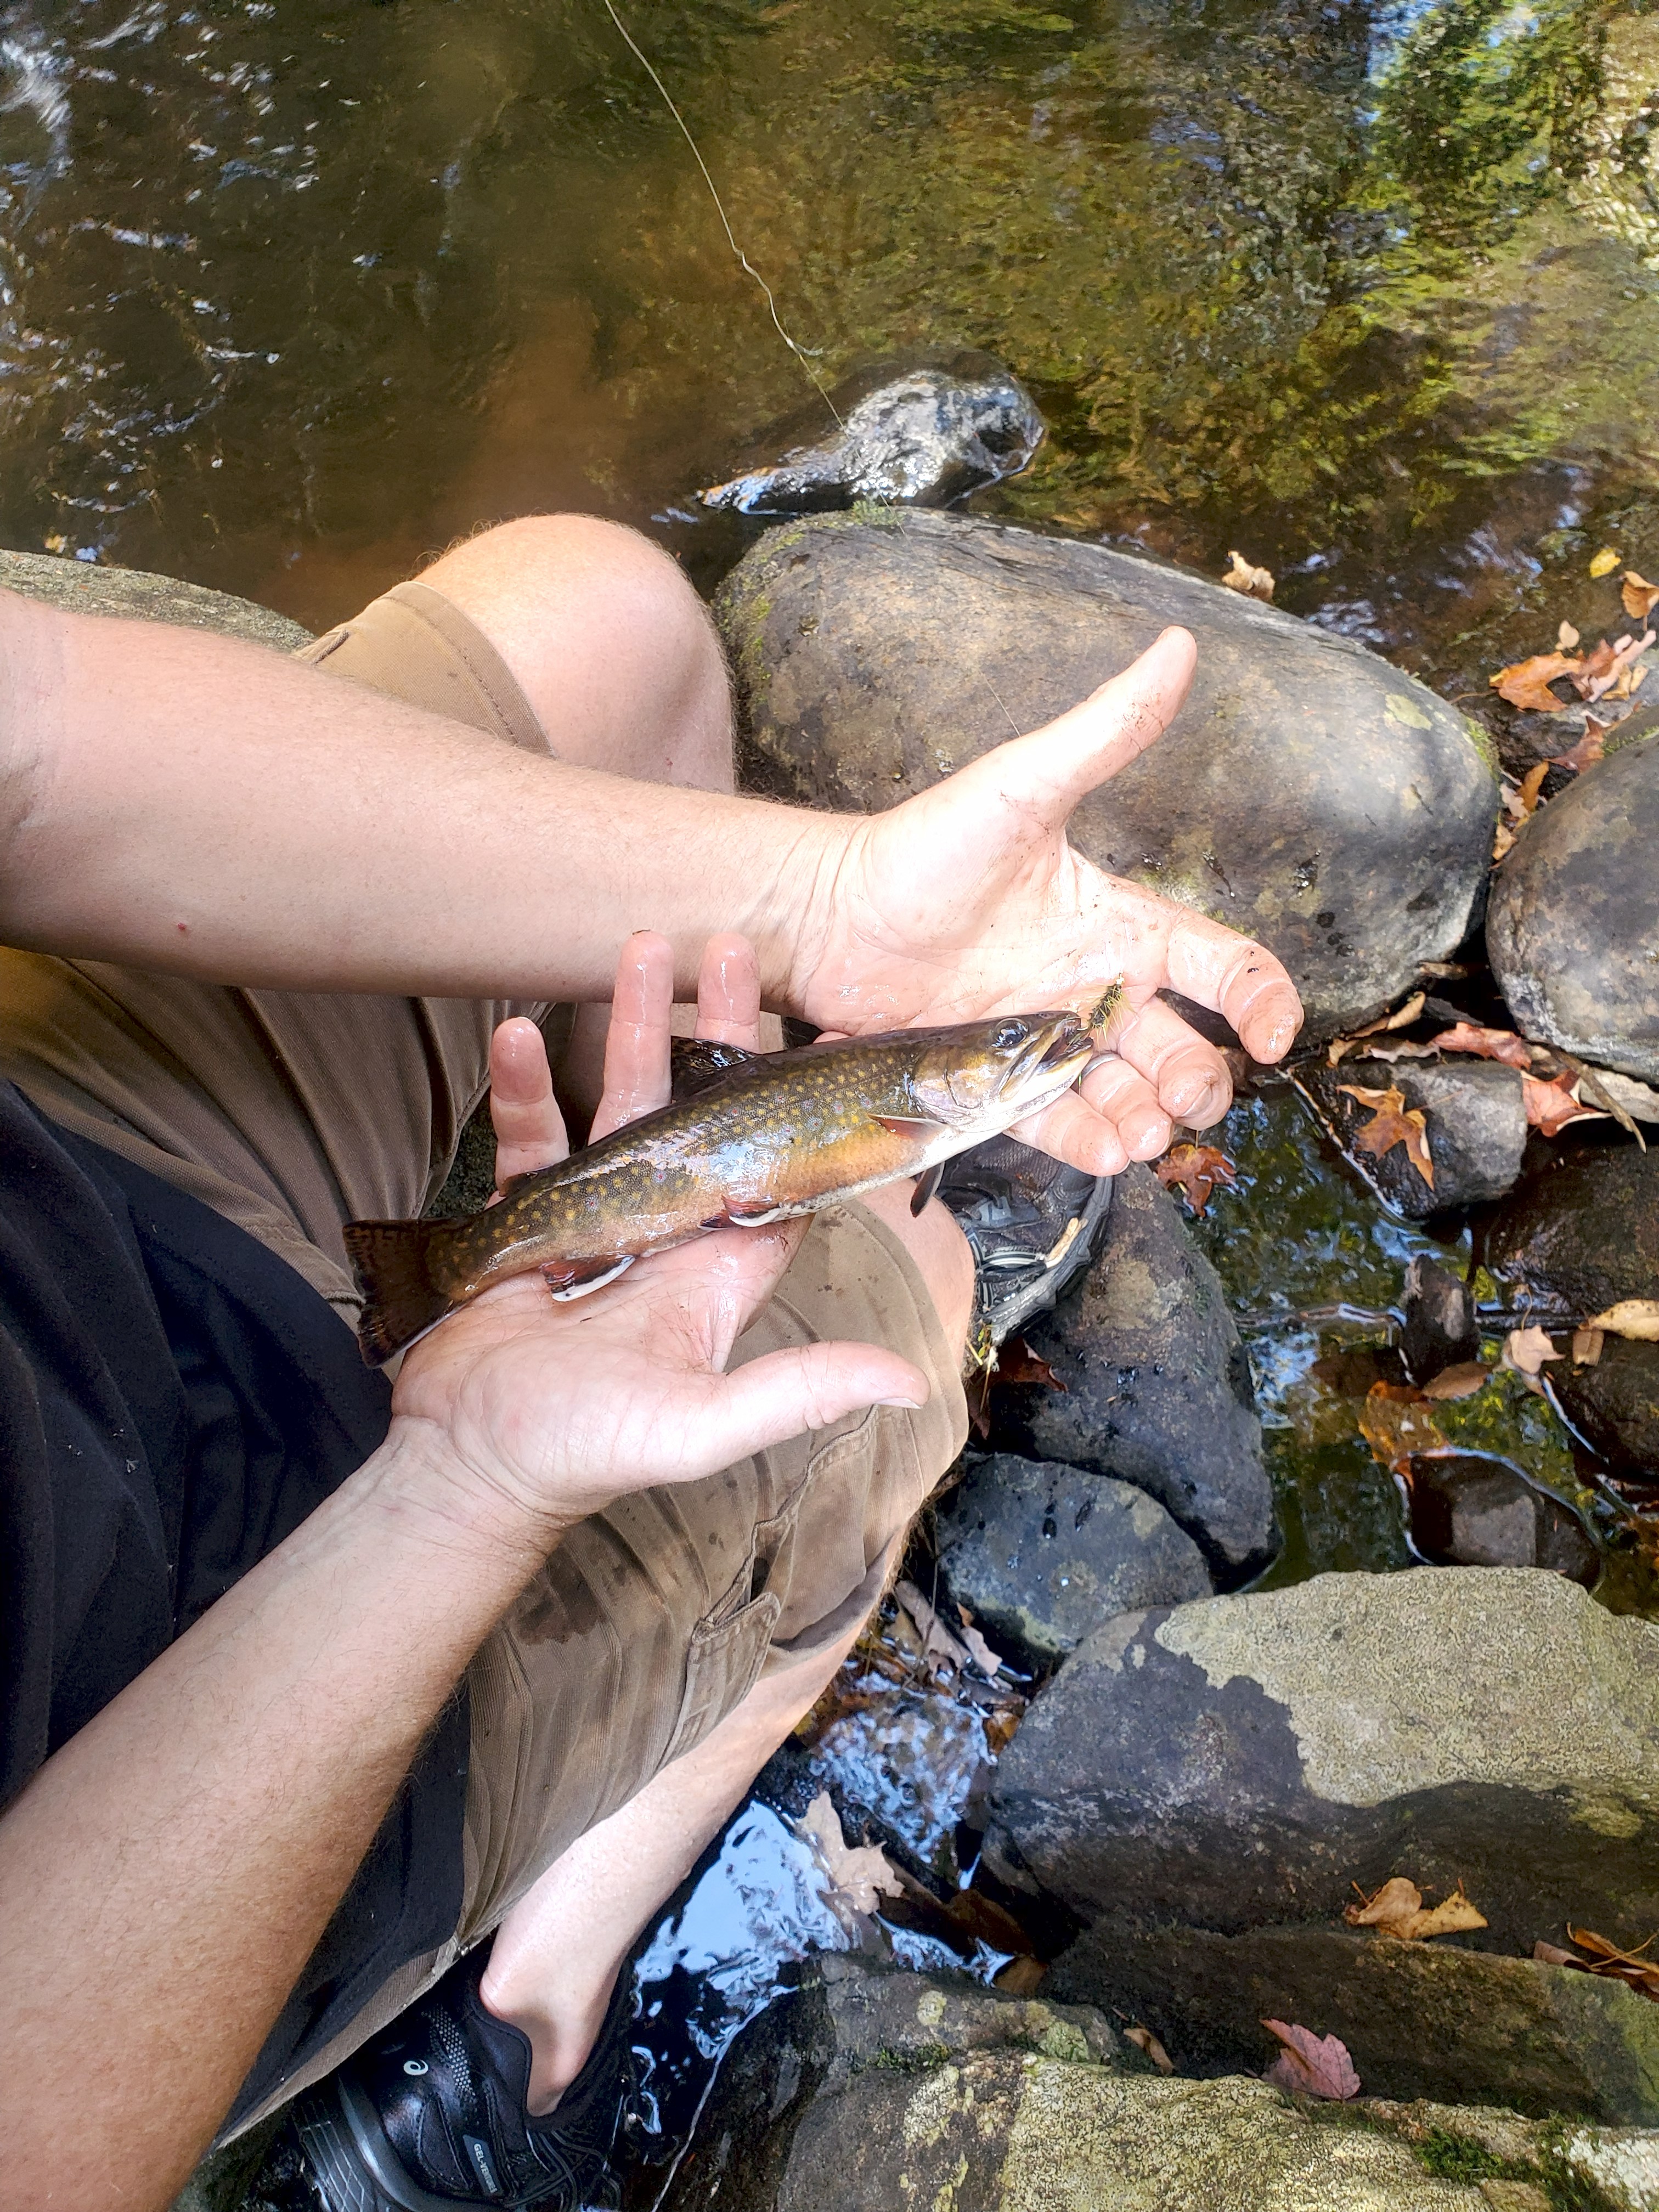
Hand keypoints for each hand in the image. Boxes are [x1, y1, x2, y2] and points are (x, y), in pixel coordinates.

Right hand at [391, 934, 924, 1539]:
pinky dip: (524, 1085)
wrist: (471, 1467)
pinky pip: (532, 1137)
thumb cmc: (587, 1451)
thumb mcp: (701, 1426)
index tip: (828, 1034)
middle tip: (730, 948)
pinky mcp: (530, 1215)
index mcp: (722, 1270)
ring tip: (637, 948)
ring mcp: (599, 1216)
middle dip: (719, 1031)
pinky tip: (517, 1032)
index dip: (809, 1108)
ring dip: (627, 1029)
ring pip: (622, 1104)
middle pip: (707, 1112)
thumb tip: (910, 1383)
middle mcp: (670, 1231)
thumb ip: (800, 1393)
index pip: (785, 1173)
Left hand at [791, 629, 1302, 1175]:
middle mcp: (1095, 988)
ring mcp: (1048, 1042)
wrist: (831, 915)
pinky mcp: (999, 1085)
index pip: (1222, 964)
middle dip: (1199, 1079)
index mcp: (1120, 924)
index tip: (1272, 1034)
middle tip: (1185, 1094)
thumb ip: (1105, 731)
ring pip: (1128, 1097)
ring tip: (1145, 1135)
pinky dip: (1092, 1146)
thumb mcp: (1023, 785)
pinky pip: (1061, 1125)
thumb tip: (1178, 647)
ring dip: (1151, 1122)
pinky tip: (1111, 1152)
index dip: (1260, 1000)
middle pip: (1183, 1047)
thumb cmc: (924, 846)